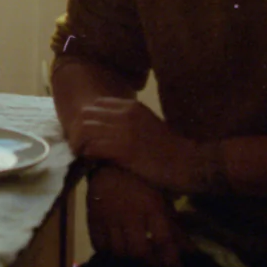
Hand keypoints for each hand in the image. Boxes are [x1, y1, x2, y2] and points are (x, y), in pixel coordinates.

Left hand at [72, 97, 203, 194]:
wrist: (188, 162)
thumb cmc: (169, 148)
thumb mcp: (148, 124)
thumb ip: (129, 121)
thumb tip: (107, 128)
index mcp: (132, 106)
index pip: (96, 105)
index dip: (87, 119)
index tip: (85, 134)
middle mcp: (126, 114)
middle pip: (86, 115)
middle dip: (78, 131)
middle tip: (79, 146)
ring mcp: (124, 131)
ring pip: (85, 130)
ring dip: (80, 143)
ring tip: (82, 154)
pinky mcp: (124, 150)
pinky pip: (93, 148)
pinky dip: (88, 155)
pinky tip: (92, 161)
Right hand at [85, 164, 186, 266]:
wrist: (108, 165)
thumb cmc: (142, 183)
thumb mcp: (162, 201)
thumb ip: (175, 227)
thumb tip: (190, 252)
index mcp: (151, 206)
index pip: (163, 240)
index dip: (172, 261)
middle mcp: (130, 214)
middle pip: (138, 251)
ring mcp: (109, 218)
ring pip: (118, 252)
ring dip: (129, 266)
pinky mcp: (92, 220)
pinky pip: (99, 246)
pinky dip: (108, 257)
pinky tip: (115, 262)